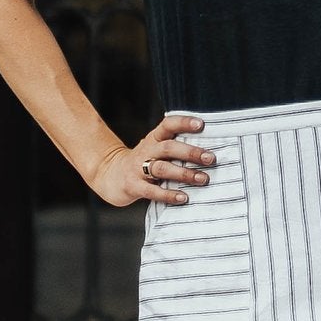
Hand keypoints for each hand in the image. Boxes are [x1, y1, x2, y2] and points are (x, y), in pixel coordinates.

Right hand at [92, 111, 213, 209]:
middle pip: (168, 147)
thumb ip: (175, 148)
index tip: (201, 124)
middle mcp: (146, 151)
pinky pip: (152, 191)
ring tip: (203, 179)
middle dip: (190, 152)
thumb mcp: (155, 149)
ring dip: (184, 174)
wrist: (110, 175)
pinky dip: (169, 194)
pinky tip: (183, 198)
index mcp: (153, 139)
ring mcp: (138, 169)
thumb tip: (208, 152)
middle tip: (210, 158)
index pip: (168, 125)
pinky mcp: (133, 186)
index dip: (183, 123)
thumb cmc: (143, 162)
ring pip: (162, 168)